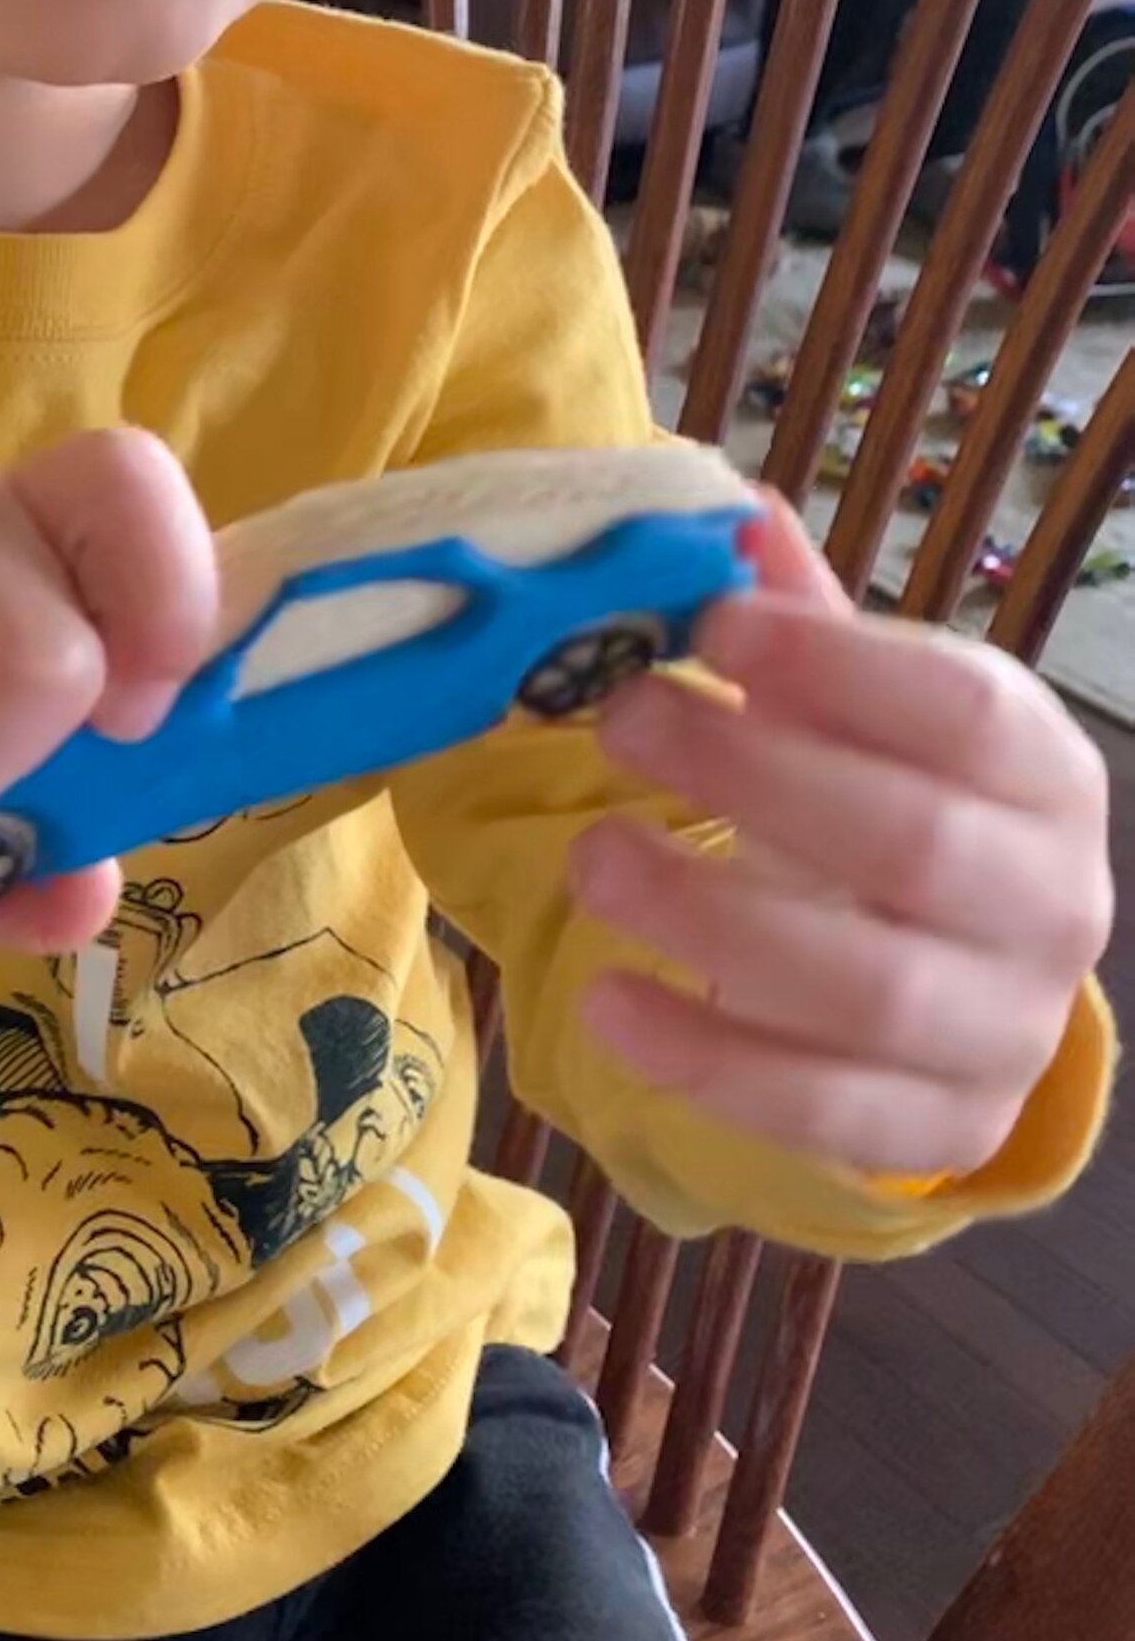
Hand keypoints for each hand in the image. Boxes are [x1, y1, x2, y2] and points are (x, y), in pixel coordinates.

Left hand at [568, 492, 1109, 1177]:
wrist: (955, 977)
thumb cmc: (888, 804)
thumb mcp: (862, 709)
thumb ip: (801, 622)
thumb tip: (725, 511)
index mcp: (1046, 774)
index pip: (965, 715)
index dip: (836, 668)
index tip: (712, 623)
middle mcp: (1054, 905)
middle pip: (912, 845)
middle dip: (753, 780)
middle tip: (621, 719)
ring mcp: (1005, 1032)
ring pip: (866, 992)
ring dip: (710, 921)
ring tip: (587, 859)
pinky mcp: (939, 1130)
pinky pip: (823, 1114)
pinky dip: (706, 1062)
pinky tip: (606, 1001)